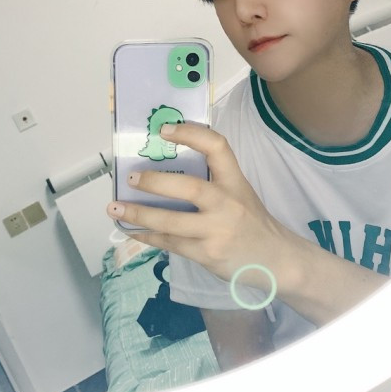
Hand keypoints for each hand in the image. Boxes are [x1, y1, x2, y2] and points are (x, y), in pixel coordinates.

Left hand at [107, 122, 287, 286]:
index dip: (190, 134)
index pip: (217, 147)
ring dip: (139, 215)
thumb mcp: (238, 194)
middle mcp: (227, 203)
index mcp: (235, 181)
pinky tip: (134, 230)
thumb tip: (164, 172)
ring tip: (115, 209)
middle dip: (154, 183)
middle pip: (188, 187)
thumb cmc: (250, 222)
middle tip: (130, 179)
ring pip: (171, 222)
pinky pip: (170, 243)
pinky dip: (148, 236)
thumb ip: (211, 182)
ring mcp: (216, 230)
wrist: (275, 261)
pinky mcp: (207, 254)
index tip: (164, 130)